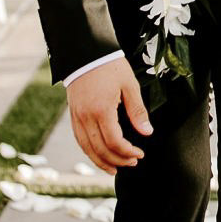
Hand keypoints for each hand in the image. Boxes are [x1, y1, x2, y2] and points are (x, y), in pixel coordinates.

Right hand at [68, 57, 151, 173]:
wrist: (86, 52)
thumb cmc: (110, 66)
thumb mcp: (129, 85)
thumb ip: (137, 111)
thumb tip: (147, 133)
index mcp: (102, 110)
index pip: (114, 142)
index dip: (127, 152)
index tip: (139, 154)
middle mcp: (86, 117)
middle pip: (100, 149)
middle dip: (117, 160)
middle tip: (132, 163)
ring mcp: (77, 117)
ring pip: (87, 148)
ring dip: (101, 161)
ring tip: (114, 169)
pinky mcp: (73, 115)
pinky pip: (79, 140)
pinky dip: (89, 152)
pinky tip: (98, 155)